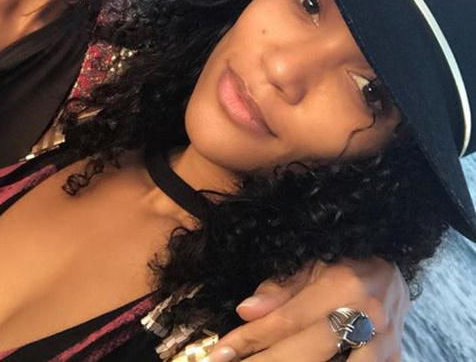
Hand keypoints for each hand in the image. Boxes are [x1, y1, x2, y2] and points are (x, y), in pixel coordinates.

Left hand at [208, 258, 409, 360]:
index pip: (288, 321)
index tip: (221, 353)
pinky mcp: (395, 359)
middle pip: (307, 353)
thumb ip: (281, 289)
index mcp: (343, 285)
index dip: (251, 339)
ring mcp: (385, 344)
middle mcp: (367, 316)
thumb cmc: (345, 264)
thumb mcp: (312, 264)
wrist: (394, 270)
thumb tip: (246, 311)